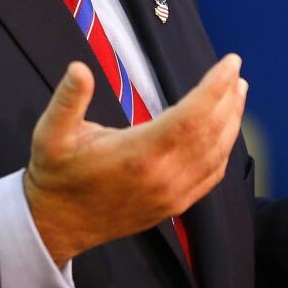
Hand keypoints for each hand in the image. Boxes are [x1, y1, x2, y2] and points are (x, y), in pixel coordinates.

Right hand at [23, 54, 247, 265]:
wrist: (56, 224)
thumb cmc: (55, 174)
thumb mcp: (50, 134)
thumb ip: (67, 100)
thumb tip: (79, 68)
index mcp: (138, 154)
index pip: (192, 116)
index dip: (215, 87)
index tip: (230, 62)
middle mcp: (163, 177)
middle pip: (211, 132)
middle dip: (227, 98)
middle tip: (235, 71)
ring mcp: (172, 195)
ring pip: (216, 155)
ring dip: (231, 122)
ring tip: (237, 94)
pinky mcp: (174, 207)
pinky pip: (210, 176)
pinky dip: (224, 151)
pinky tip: (225, 133)